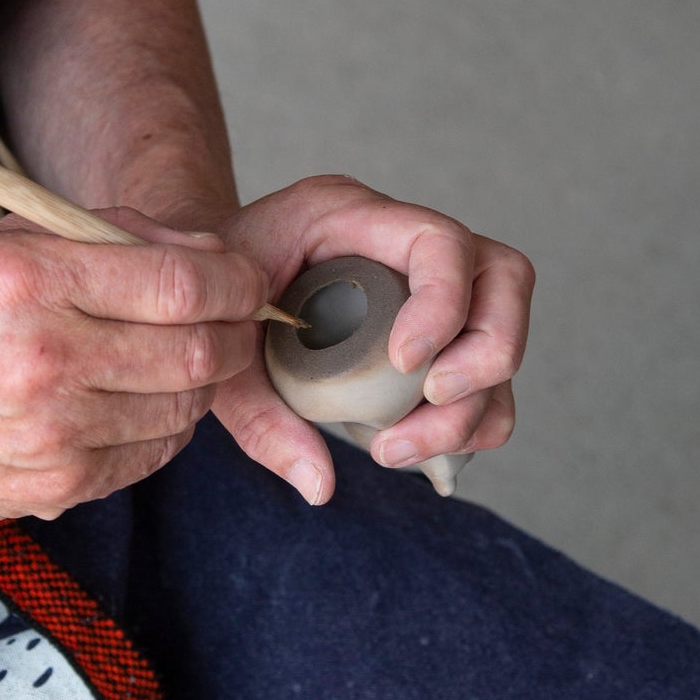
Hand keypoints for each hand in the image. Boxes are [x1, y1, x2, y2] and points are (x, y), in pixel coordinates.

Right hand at [0, 214, 268, 544]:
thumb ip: (89, 238)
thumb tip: (193, 249)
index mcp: (25, 281)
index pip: (180, 285)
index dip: (234, 281)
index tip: (244, 278)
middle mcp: (44, 358)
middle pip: (197, 349)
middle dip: (234, 332)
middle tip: (236, 319)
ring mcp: (54, 432)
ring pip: (183, 406)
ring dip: (200, 381)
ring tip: (179, 357)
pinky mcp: (58, 485)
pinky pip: (151, 453)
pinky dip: (164, 426)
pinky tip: (136, 401)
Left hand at [204, 175, 533, 504]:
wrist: (194, 284)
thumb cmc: (206, 301)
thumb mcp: (217, 353)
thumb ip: (260, 417)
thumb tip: (318, 485)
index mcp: (347, 213)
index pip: (437, 239)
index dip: (442, 303)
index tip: (405, 365)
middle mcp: (400, 240)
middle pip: (503, 277)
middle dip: (484, 354)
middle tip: (428, 401)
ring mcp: (425, 282)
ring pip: (506, 327)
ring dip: (478, 402)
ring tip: (398, 447)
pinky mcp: (434, 327)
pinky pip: (489, 371)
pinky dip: (474, 418)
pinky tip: (414, 447)